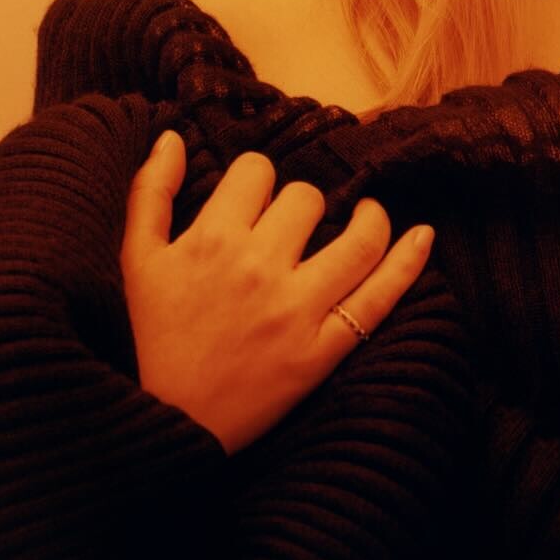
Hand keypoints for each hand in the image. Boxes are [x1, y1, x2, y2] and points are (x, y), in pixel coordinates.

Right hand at [120, 131, 434, 454]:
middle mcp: (257, 268)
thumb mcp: (137, 260)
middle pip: (306, 197)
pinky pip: (378, 298)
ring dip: (369, 219)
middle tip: (296, 228)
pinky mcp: (322, 350)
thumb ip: (150, 193)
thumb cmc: (156, 337)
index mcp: (210, 240)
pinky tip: (422, 236)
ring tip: (367, 218)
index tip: (258, 202)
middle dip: (302, 204)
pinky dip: (408, 262)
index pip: (258, 171)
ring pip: (357, 237)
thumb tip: (172, 136)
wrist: (171, 423)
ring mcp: (295, 309)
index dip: (260, 180)